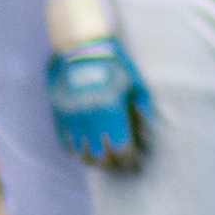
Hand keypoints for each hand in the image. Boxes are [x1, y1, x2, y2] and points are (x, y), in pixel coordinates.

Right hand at [47, 37, 152, 169]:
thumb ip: (146, 111)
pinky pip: (65, 144)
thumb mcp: (136, 85)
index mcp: (110, 110)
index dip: (129, 160)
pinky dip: (77, 152)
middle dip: (114, 165)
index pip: (121, 149)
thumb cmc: (114, 65)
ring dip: (95, 162)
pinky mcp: (58, 114)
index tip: (136, 164)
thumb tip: (157, 133)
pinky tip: (88, 152)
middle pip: (101, 157)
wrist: (80, 48)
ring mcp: (70, 117)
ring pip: (81, 154)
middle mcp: (88, 117)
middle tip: (123, 166)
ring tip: (106, 162)